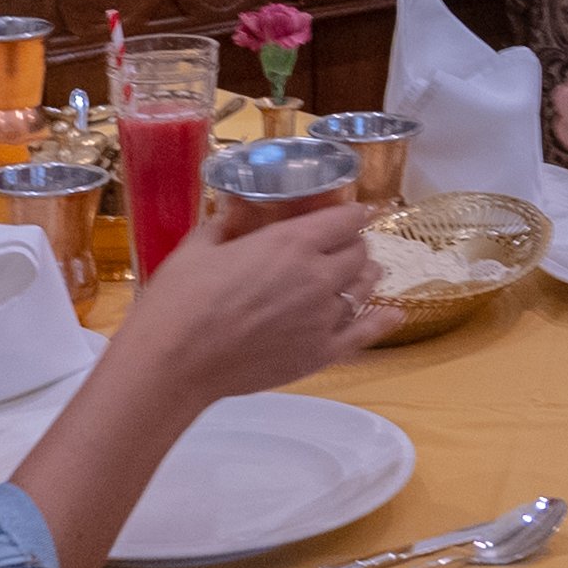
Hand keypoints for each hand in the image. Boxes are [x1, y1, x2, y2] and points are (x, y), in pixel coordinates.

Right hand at [128, 198, 395, 399]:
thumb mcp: (200, 246)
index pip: (343, 219)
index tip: (354, 211)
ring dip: (364, 276)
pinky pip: (364, 334)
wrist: (173, 363)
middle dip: (353, 244)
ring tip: (359, 273)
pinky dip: (382, 321)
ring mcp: (324, 319)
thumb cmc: (179, 299)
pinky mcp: (320, 354)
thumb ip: (228, 222)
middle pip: (358, 253)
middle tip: (341, 245)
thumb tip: (240, 204)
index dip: (352, 212)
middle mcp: (319, 278)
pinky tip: (395, 314)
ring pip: (364, 289)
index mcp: (291, 243)